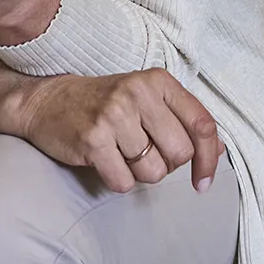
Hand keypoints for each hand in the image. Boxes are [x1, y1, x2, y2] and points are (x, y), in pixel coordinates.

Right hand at [0, 66, 223, 191]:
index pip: (203, 124)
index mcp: (159, 81)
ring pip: (153, 173)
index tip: (203, 183)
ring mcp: (115, 115)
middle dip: (166, 165)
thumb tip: (217, 151)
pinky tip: (104, 161)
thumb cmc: (104, 105)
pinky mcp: (93, 139)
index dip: (209, 160)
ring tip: (120, 153)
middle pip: (180, 154)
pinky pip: (124, 183)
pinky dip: (117, 180)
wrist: (46, 101)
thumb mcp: (146, 101)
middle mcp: (139, 93)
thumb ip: (182, 121)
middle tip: (143, 154)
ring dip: (139, 174)